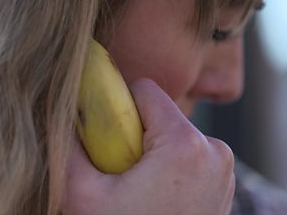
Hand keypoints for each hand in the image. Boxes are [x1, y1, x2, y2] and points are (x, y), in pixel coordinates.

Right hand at [62, 78, 234, 214]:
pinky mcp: (223, 182)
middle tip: (119, 170)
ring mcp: (223, 168)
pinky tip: (156, 195)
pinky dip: (170, 166)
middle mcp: (214, 151)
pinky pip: (190, 155)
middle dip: (134, 134)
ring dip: (152, 152)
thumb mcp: (84, 197)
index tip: (105, 130)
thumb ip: (69, 148)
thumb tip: (63, 115)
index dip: (117, 104)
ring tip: (138, 189)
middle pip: (160, 114)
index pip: (144, 90)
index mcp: (185, 145)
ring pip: (174, 134)